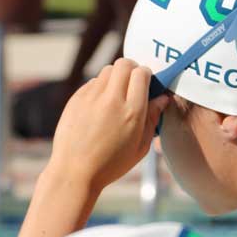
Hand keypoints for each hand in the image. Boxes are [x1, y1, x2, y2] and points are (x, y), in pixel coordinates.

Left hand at [48, 59, 167, 194]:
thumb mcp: (141, 147)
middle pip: (124, 64)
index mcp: (132, 112)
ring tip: (117, 94)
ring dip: (116, 77)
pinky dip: (100, 87)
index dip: (146, 74)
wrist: (75, 172)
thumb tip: (162, 98)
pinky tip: (101, 105)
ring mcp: (91, 97)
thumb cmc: (111, 164)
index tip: (147, 83)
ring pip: (108, 70)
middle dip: (132, 69)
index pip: (142, 74)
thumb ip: (153, 118)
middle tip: (133, 83)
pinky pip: (93, 82)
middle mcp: (111, 100)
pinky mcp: (76, 99)